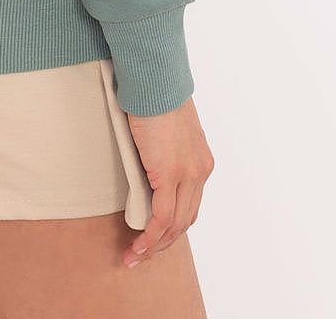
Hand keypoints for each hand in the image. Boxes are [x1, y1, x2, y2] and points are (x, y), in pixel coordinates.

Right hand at [122, 96, 214, 268]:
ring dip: (155, 245)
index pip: (190, 204)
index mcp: (201, 161)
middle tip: (142, 254)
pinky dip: (150, 235)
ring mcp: (187, 174)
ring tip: (134, 256)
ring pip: (175, 224)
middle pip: (185, 220)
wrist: (154, 80)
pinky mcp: (169, 174)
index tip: (154, 236)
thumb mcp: (164, 130)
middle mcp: (200, 171)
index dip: (173, 225)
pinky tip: (137, 245)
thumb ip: (162, 152)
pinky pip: (161, 217)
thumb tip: (146, 164)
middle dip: (164, 242)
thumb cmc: (154, 95)